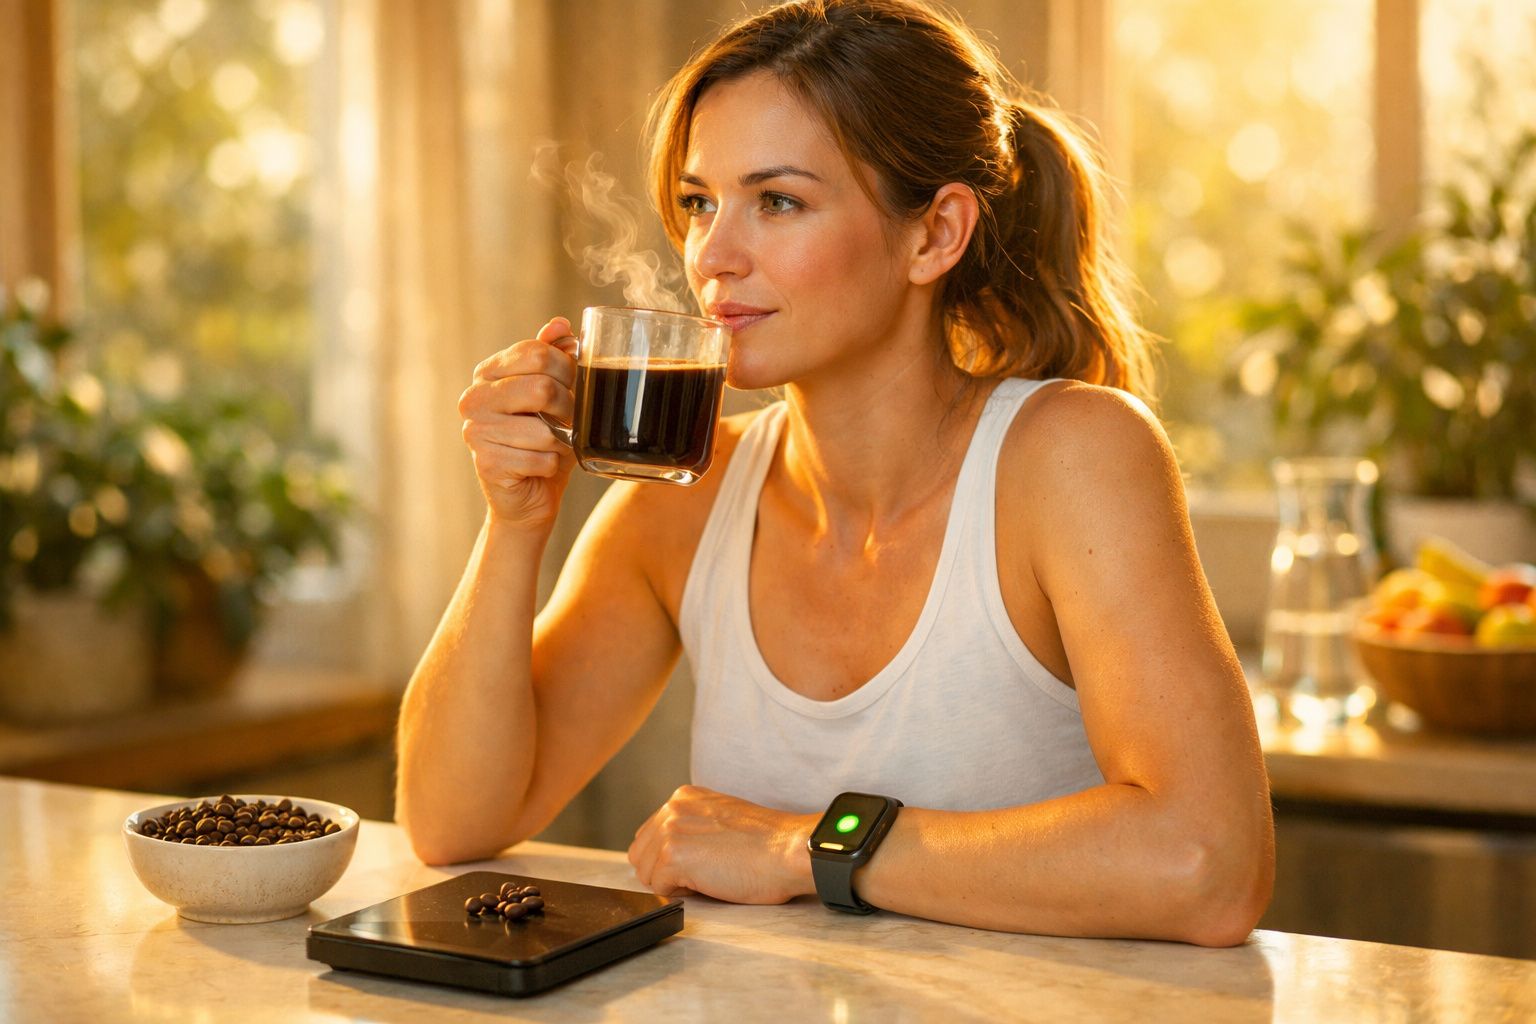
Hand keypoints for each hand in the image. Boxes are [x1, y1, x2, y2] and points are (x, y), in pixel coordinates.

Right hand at [458, 318, 578, 529]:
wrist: (529, 495)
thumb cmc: (544, 440)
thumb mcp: (554, 393)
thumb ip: (554, 357)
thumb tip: (561, 325)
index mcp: (488, 372)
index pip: (536, 352)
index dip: (568, 368)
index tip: (573, 384)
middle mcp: (474, 398)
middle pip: (541, 387)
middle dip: (568, 407)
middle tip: (569, 419)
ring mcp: (475, 431)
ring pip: (544, 430)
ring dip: (561, 443)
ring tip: (552, 446)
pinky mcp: (486, 463)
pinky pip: (541, 460)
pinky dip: (552, 466)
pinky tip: (540, 467)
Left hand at [627, 786, 817, 903]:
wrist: (789, 850)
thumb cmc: (767, 843)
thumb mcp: (721, 820)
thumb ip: (691, 827)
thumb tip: (666, 855)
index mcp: (684, 797)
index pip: (649, 835)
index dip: (669, 859)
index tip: (698, 862)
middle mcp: (673, 807)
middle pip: (641, 854)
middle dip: (664, 872)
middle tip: (703, 874)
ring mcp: (670, 829)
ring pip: (645, 873)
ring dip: (673, 883)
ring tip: (709, 876)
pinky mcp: (673, 855)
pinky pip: (659, 888)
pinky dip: (682, 894)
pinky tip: (710, 882)